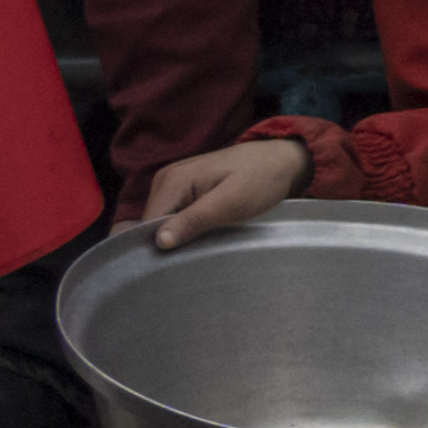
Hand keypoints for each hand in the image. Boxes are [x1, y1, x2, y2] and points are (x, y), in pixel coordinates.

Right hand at [135, 133, 305, 248]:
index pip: (147, 225)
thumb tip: (160, 242)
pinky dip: (186, 230)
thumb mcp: (232, 202)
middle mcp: (166, 181)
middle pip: (152, 225)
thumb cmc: (261, 178)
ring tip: (201, 249)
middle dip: (168, 244)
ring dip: (179, 238)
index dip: (158, 248)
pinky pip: (176, 217)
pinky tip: (203, 238)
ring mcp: (174, 185)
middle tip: (194, 259)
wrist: (280, 160)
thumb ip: (195, 219)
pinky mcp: (185, 191)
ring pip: (163, 223)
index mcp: (172, 181)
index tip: (177, 266)